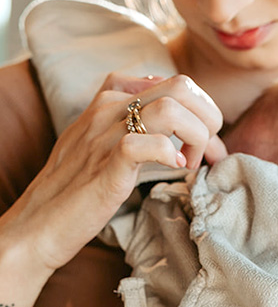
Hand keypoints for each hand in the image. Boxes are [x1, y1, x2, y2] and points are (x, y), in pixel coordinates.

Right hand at [0, 72, 226, 275]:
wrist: (39, 223)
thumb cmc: (79, 190)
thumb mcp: (111, 149)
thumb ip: (144, 133)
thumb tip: (190, 138)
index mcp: (113, 99)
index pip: (176, 83)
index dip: (202, 113)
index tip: (207, 148)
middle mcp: (109, 108)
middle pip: (181, 86)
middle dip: (209, 120)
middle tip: (207, 155)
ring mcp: (106, 134)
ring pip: (170, 109)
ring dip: (195, 137)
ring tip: (191, 165)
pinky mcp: (106, 165)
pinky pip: (145, 144)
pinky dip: (170, 155)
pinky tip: (174, 171)